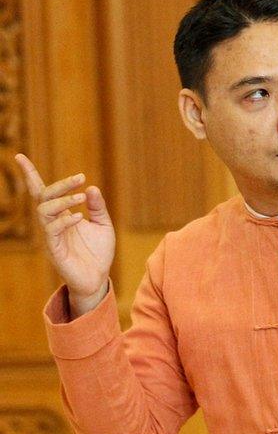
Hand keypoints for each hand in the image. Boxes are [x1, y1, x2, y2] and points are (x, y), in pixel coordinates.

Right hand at [15, 154, 115, 316]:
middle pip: (44, 198)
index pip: (42, 191)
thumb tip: (92, 187)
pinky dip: (65, 220)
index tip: (19, 156)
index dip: (30, 174)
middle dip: (59, 185)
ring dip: (62, 201)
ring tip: (81, 197)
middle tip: (80, 177)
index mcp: (62, 214)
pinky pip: (52, 231)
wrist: (98, 278)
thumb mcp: (103, 224)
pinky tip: (79, 217)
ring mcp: (51, 236)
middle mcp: (52, 223)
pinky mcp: (54, 250)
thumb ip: (98, 207)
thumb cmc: (98, 251)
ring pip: (44, 212)